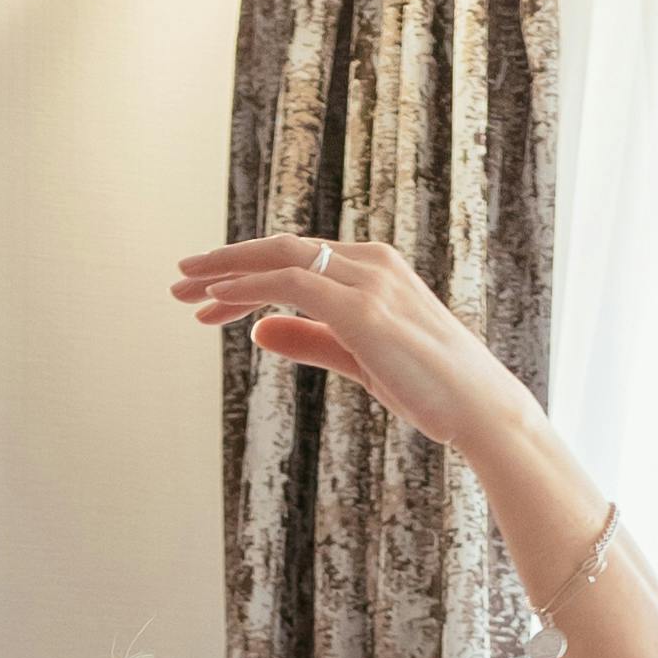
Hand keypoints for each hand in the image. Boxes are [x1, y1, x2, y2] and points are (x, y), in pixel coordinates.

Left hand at [171, 227, 511, 445]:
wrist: (479, 408)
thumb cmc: (429, 387)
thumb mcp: (358, 358)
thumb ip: (311, 339)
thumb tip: (260, 330)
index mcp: (373, 269)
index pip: (296, 259)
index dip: (245, 273)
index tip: (204, 295)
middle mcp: (370, 264)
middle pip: (281, 249)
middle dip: (224, 264)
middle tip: (178, 283)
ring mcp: (368, 283)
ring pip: (282, 259)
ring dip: (227, 273)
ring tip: (185, 292)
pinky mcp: (364, 310)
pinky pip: (293, 285)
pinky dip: (250, 288)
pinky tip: (218, 300)